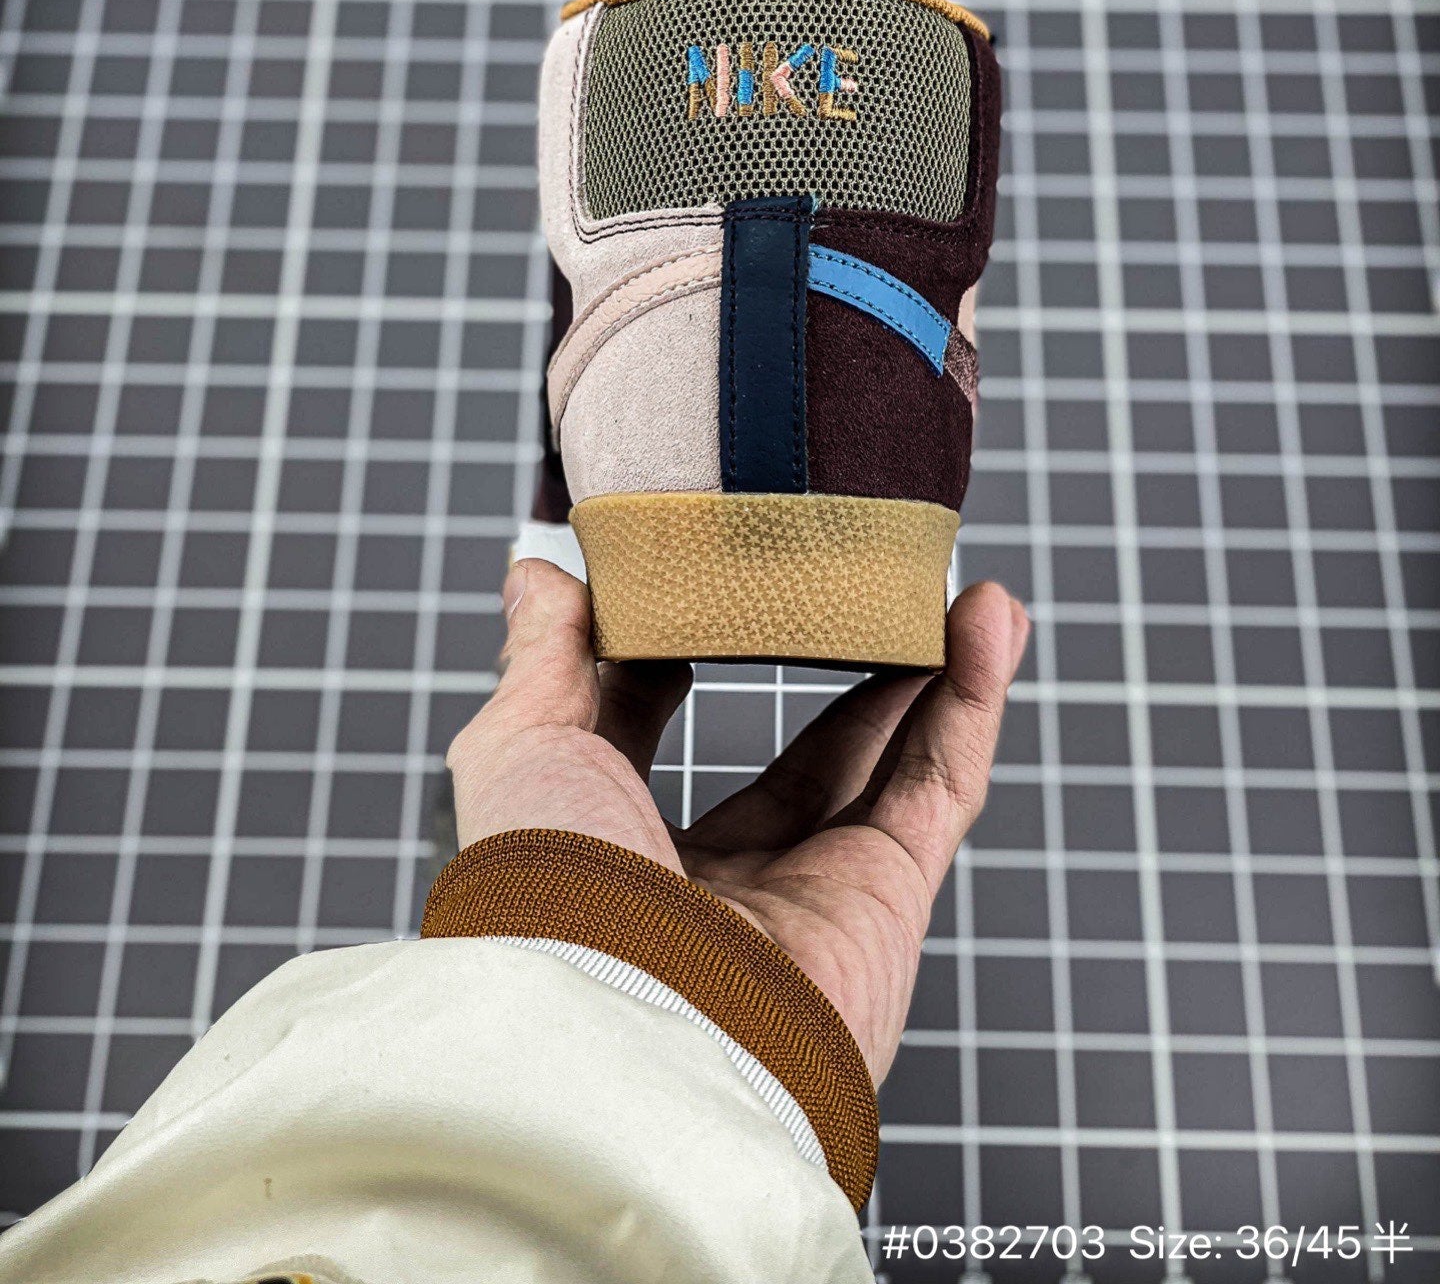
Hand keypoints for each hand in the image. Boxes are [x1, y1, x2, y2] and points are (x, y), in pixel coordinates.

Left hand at [447, 559, 1029, 1081]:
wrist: (622, 1013)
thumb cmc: (548, 893)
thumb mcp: (522, 749)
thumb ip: (543, 656)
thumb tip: (535, 572)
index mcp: (619, 857)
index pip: (658, 743)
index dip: (679, 664)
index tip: (700, 590)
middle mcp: (723, 886)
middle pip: (803, 759)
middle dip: (838, 672)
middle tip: (860, 589)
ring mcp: (816, 895)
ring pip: (893, 764)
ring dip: (932, 672)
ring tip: (950, 589)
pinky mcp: (889, 901)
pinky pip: (943, 784)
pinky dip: (973, 703)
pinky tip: (987, 623)